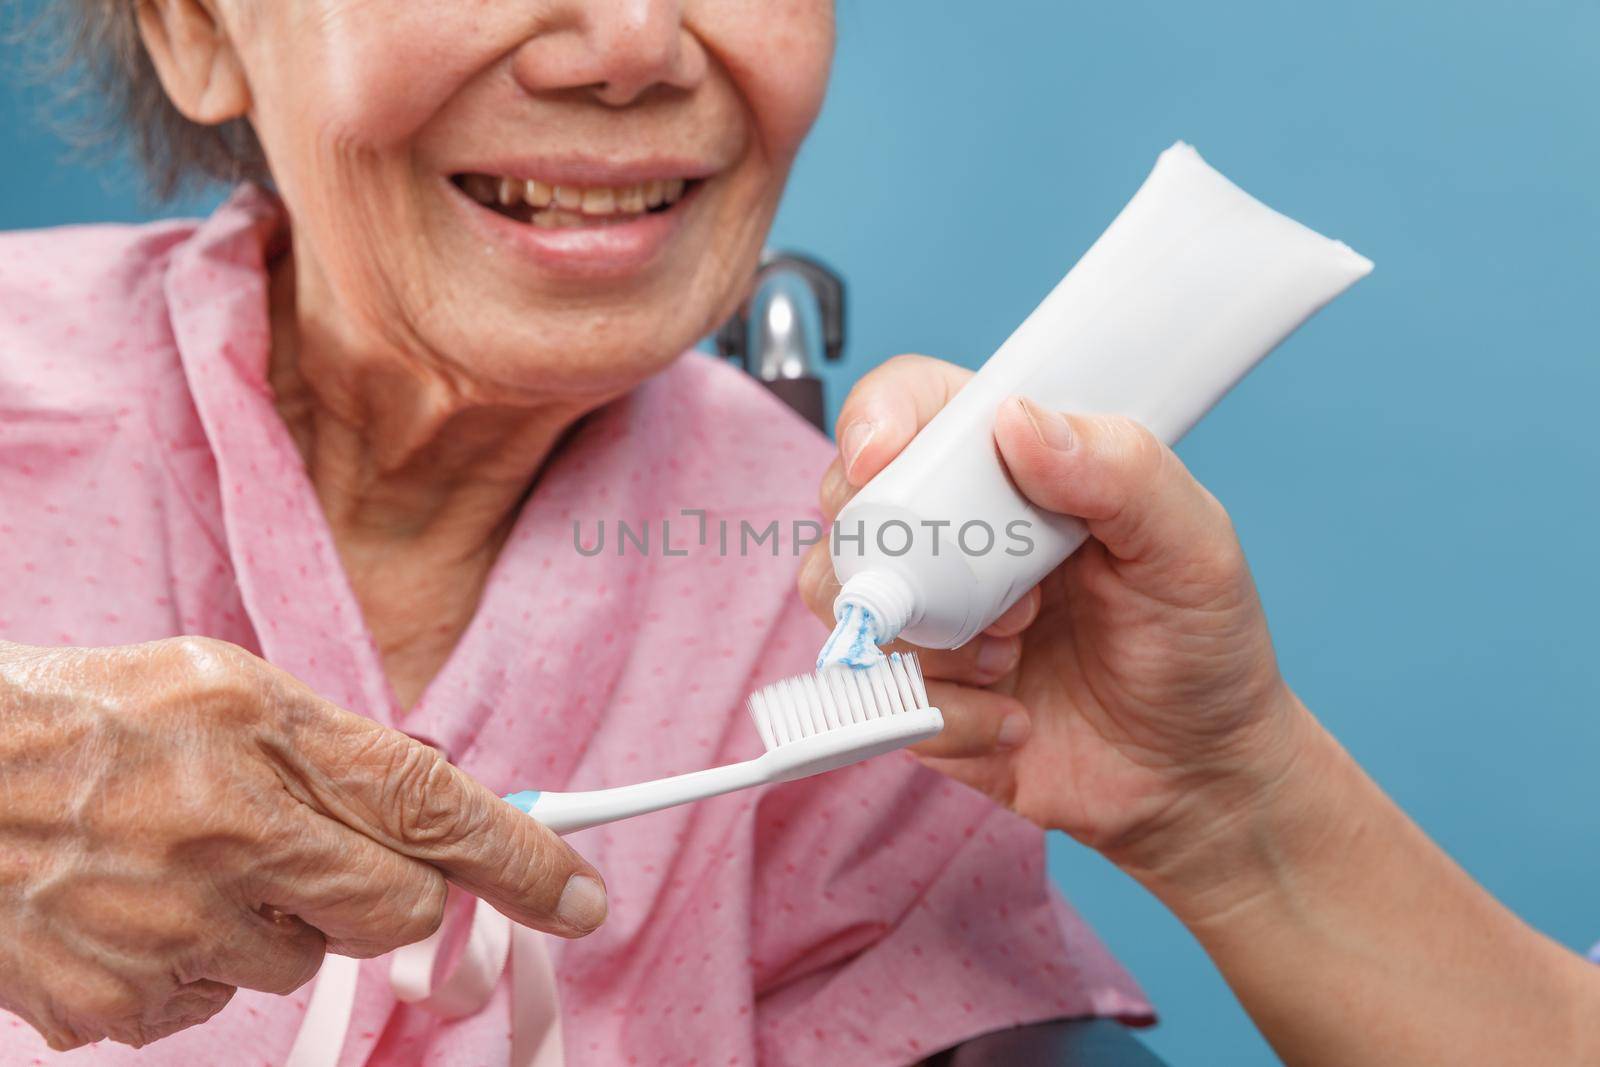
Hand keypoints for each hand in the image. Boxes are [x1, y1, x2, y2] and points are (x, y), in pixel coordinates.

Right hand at [0, 636, 605, 1050]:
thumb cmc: (86, 718)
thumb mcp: (220, 685)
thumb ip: (333, 746)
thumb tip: (433, 810)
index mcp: (260, 730)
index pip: (434, 805)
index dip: (525, 860)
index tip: (585, 898)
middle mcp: (226, 832)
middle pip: (398, 910)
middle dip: (391, 894)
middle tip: (321, 856)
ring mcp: (171, 928)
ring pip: (303, 961)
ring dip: (275, 922)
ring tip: (189, 862)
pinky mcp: (119, 1004)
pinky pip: (215, 1003)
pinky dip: (199, 961)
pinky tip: (142, 906)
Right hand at [799, 355, 1310, 871]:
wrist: (1196, 777)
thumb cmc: (1203, 647)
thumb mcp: (1193, 545)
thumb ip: (1122, 469)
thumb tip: (1018, 420)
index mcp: (1017, 471)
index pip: (916, 408)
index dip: (879, 419)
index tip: (880, 459)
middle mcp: (956, 535)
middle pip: (854, 504)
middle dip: (906, 553)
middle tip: (1010, 600)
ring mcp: (930, 615)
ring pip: (848, 601)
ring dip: (929, 639)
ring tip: (1011, 658)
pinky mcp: (919, 698)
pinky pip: (876, 700)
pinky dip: (947, 717)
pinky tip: (1014, 721)